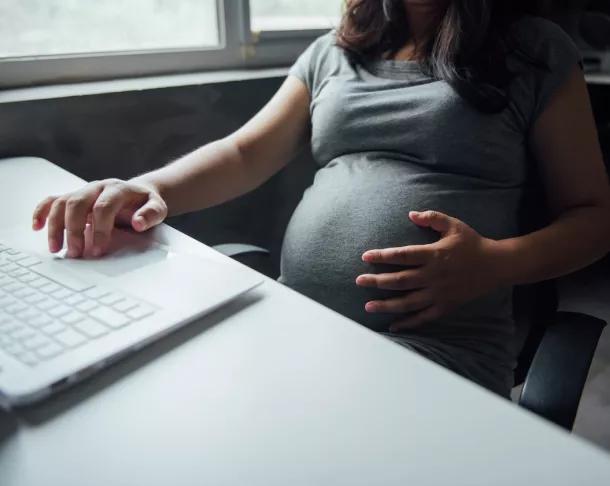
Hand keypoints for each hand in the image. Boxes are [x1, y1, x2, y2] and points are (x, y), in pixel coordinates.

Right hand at [32, 178, 166, 257]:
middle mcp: (97, 187)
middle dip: (74, 230)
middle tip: (76, 253)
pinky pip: (52, 200)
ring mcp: (83, 191)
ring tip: (56, 249)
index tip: (99, 250)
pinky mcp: (74, 198)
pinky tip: (37, 227)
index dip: (100, 229)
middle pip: (77, 203)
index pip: (103, 207)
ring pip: (61, 203)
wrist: (140, 193)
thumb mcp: (158, 208)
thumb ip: (151, 214)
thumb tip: (137, 223)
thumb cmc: (146, 203)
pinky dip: (42, 212)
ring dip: (56, 226)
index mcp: (118, 189)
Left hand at [355, 210, 500, 331]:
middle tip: (359, 281)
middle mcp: (434, 276)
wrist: (497, 265)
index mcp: (434, 255)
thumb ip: (432, 218)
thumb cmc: (472, 243)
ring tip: (368, 306)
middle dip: (377, 281)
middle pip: (400, 280)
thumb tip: (411, 214)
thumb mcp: (454, 225)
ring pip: (408, 302)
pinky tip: (393, 325)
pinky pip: (424, 317)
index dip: (382, 256)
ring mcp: (439, 293)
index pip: (402, 256)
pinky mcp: (446, 306)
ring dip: (387, 305)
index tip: (365, 257)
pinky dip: (408, 323)